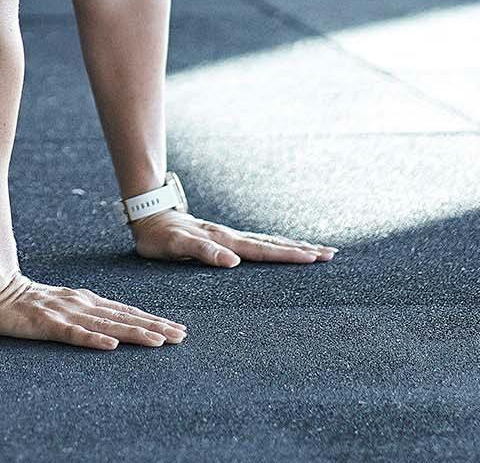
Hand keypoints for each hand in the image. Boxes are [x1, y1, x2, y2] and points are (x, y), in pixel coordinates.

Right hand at [0, 271, 187, 351]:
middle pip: (123, 318)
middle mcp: (81, 305)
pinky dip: (93, 339)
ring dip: (133, 333)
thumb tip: (114, 328)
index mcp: (86, 301)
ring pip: (105, 326)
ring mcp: (65, 314)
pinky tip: (110, 345)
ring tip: (158, 341)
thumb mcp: (64, 306)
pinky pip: (73, 334)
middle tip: (181, 336)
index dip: (153, 320)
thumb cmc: (29, 303)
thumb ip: (87, 315)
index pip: (126, 312)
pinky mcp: (47, 325)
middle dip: (154, 327)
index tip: (177, 329)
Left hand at [129, 209, 337, 266]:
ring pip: (268, 241)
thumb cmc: (159, 237)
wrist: (148, 217)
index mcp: (225, 241)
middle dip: (302, 249)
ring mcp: (229, 237)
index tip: (314, 257)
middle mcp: (231, 237)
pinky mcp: (224, 238)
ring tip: (318, 250)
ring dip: (293, 245)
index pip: (263, 250)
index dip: (288, 255)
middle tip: (331, 254)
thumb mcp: (177, 246)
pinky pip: (257, 243)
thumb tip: (233, 262)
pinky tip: (282, 248)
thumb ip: (203, 252)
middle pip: (273, 244)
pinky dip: (275, 245)